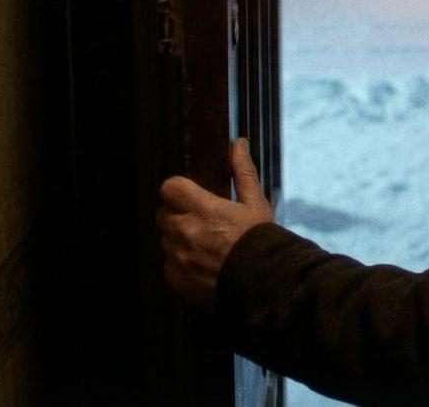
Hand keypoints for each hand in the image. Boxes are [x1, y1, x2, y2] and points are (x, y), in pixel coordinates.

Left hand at [156, 138, 273, 311]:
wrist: (264, 285)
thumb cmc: (262, 242)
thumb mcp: (256, 203)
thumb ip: (242, 172)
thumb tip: (238, 143)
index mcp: (204, 209)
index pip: (170, 187)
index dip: (178, 190)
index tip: (190, 197)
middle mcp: (185, 231)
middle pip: (163, 213)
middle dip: (178, 215)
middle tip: (201, 222)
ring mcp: (178, 257)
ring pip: (165, 239)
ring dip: (178, 239)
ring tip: (204, 246)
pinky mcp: (177, 279)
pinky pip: (168, 264)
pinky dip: (180, 263)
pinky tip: (202, 264)